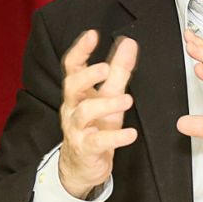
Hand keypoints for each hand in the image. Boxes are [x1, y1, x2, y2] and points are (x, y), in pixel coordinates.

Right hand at [57, 31, 137, 198]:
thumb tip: (128, 43)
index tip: (92, 35)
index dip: (80, 50)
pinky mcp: (87, 149)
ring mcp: (77, 129)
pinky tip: (131, 134)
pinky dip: (115, 137)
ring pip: (85, 113)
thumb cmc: (96, 127)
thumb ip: (119, 70)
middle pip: (72, 86)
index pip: (72, 67)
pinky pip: (98, 142)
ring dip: (106, 104)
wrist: (82, 166)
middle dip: (87, 76)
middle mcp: (73, 108)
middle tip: (105, 67)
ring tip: (127, 99)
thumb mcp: (109, 96)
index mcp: (78, 92)